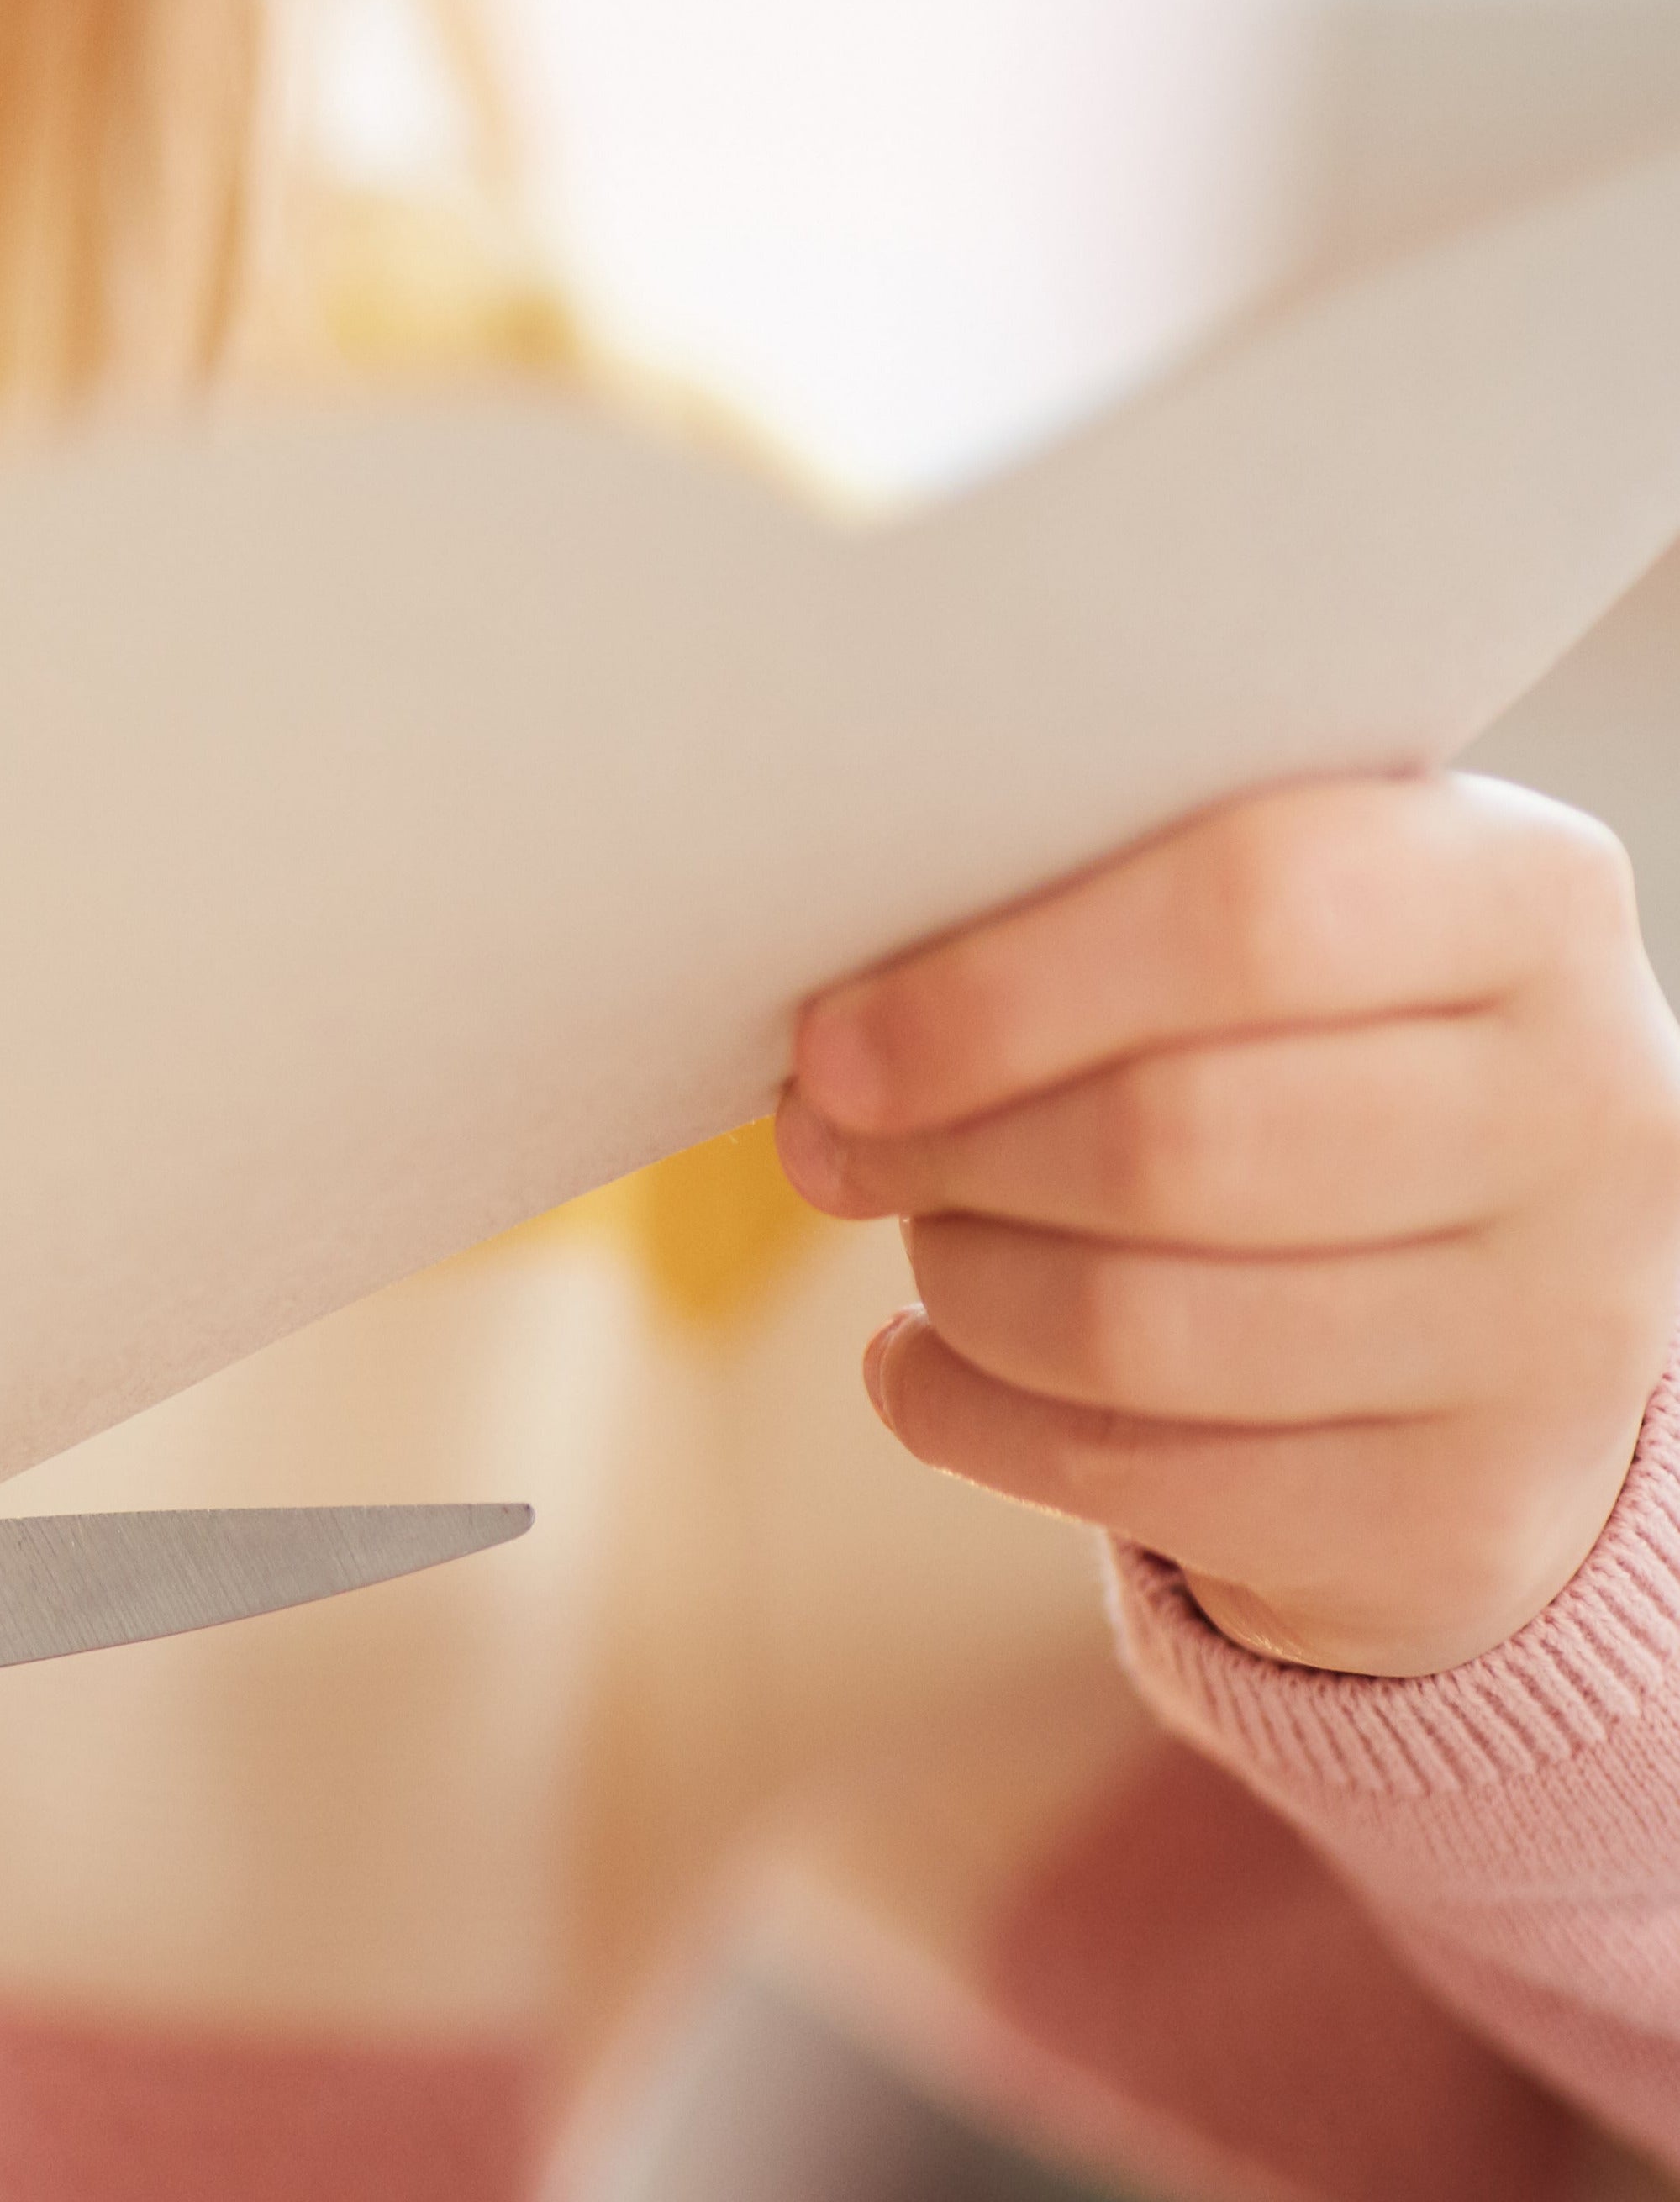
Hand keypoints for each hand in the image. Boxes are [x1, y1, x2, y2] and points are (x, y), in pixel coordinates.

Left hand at [777, 774, 1679, 1677]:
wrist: (1482, 1320)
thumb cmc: (1299, 1063)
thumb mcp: (1259, 943)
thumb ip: (1090, 915)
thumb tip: (838, 1026)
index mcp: (1523, 898)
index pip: (1256, 904)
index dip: (999, 988)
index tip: (832, 1043)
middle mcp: (1582, 1112)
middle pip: (1173, 1137)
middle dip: (944, 1148)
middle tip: (831, 1140)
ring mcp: (1541, 1334)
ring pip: (1131, 1325)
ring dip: (956, 1282)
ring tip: (920, 1235)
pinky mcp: (1452, 1515)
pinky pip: (1124, 1474)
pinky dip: (965, 1412)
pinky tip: (927, 1360)